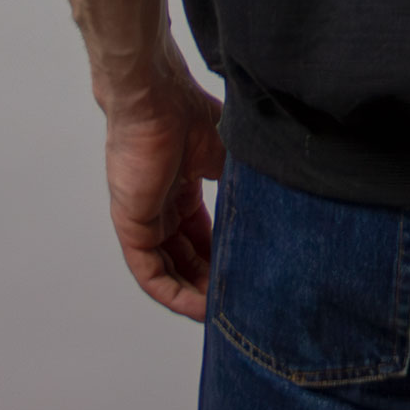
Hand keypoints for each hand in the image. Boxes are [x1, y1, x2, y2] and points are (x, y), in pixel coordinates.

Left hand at [101, 50, 225, 320]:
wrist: (157, 97)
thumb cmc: (190, 112)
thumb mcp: (228, 156)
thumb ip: (242, 184)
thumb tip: (278, 204)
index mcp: (183, 187)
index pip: (203, 234)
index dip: (222, 256)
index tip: (245, 275)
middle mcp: (162, 206)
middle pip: (186, 257)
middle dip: (211, 281)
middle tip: (238, 302)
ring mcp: (145, 217)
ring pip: (169, 270)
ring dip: (193, 294)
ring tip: (222, 313)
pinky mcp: (131, 225)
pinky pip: (150, 272)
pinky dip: (173, 293)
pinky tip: (198, 306)